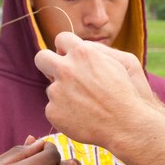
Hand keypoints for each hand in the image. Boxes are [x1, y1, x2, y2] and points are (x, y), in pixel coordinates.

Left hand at [34, 32, 152, 146]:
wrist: (124, 125)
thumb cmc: (123, 93)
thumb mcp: (113, 64)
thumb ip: (91, 53)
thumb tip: (76, 49)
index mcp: (81, 54)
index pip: (61, 38)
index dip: (64, 47)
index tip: (66, 55)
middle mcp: (65, 69)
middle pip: (41, 58)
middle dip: (47, 63)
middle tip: (57, 73)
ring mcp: (56, 91)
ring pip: (52, 88)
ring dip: (63, 94)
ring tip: (85, 106)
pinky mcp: (52, 111)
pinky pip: (54, 108)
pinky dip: (64, 113)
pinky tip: (81, 118)